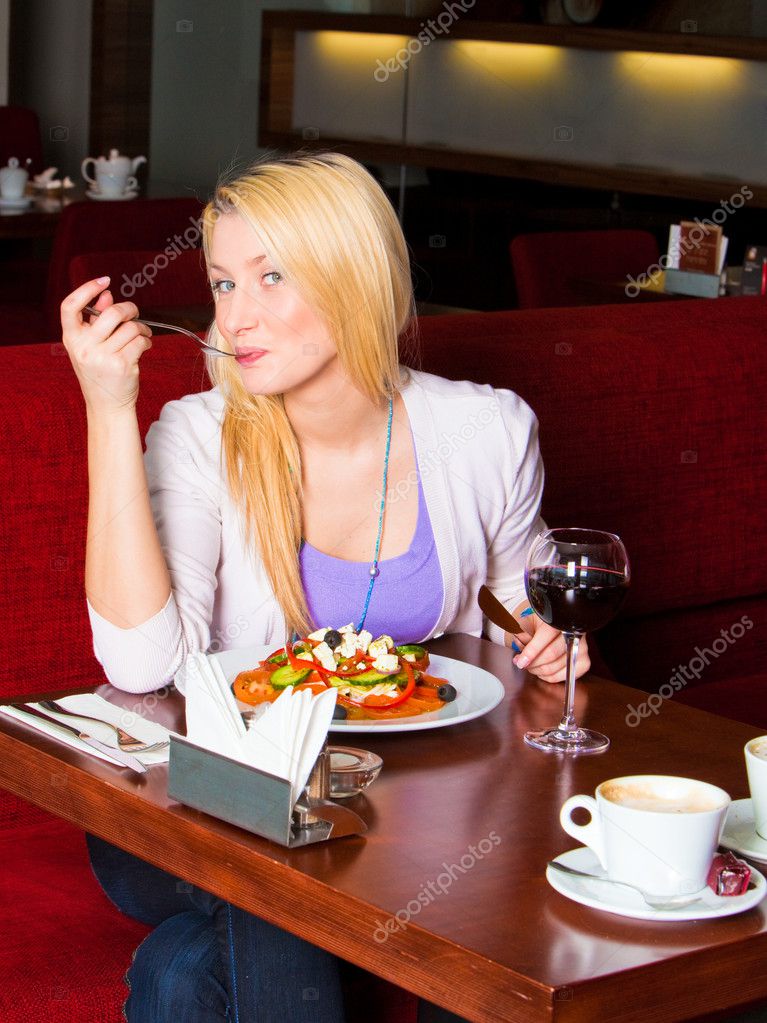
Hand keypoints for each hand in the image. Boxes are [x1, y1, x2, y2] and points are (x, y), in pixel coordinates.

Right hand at [61, 276, 152, 414]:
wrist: (107, 404)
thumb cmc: (100, 372)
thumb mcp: (91, 346)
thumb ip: (96, 320)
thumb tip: (107, 295)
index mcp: (71, 339)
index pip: (70, 306)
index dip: (86, 289)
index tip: (104, 281)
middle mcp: (84, 347)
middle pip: (111, 313)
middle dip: (129, 309)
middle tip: (134, 314)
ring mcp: (102, 357)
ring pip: (130, 327)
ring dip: (141, 328)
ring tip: (141, 335)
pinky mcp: (122, 364)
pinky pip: (140, 341)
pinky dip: (147, 341)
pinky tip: (144, 346)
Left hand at [504, 615, 589, 683]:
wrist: (556, 627)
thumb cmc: (542, 625)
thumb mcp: (528, 622)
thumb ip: (521, 632)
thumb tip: (517, 644)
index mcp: (559, 620)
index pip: (545, 636)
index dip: (531, 651)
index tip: (520, 661)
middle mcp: (574, 633)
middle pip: (551, 654)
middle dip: (533, 663)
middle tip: (523, 664)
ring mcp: (581, 648)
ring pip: (556, 667)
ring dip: (539, 671)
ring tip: (531, 666)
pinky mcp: (584, 662)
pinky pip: (565, 676)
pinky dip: (550, 677)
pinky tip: (543, 671)